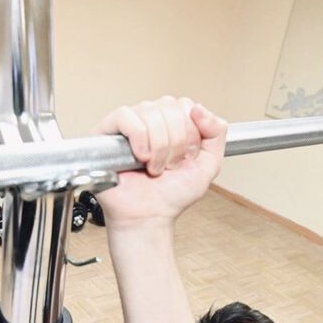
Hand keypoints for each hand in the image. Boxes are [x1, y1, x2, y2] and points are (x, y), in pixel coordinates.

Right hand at [92, 96, 226, 228]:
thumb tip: (198, 108)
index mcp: (172, 122)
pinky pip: (127, 116)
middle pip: (170, 106)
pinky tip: (140, 158)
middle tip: (168, 166)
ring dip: (158, 147)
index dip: (190, 134)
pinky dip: (139, 139)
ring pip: (150, 111)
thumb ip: (216, 133)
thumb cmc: (171, 194)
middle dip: (175, 143)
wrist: (148, 217)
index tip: (184, 158)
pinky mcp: (107, 130)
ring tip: (153, 167)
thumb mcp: (209, 164)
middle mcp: (150, 118)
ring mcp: (129, 123)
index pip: (186, 105)